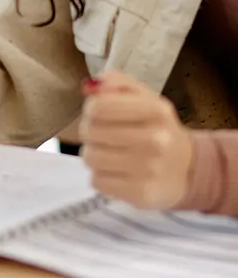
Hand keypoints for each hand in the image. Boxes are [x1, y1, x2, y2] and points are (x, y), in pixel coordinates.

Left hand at [80, 71, 193, 208]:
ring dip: (95, 155)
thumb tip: (89, 87)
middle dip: (91, 132)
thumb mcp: (144, 97)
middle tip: (106, 136)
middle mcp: (156, 140)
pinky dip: (102, 177)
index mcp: (155, 110)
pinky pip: (97, 182)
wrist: (189, 169)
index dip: (91, 109)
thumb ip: (115, 83)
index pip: (98, 106)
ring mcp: (150, 169)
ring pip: (90, 158)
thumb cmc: (157, 128)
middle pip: (90, 132)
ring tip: (112, 154)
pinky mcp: (141, 194)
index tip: (99, 113)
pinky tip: (119, 173)